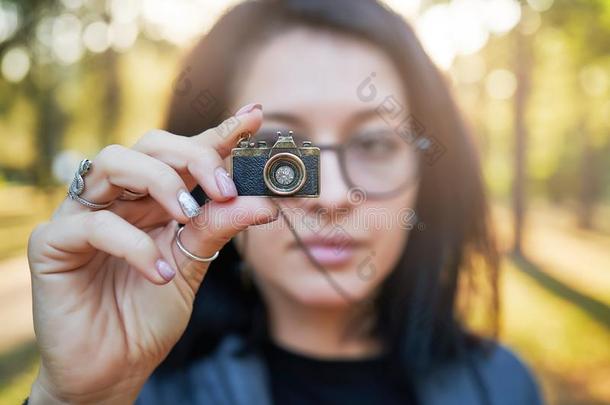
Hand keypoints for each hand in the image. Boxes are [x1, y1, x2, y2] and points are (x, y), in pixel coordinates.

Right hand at [27, 104, 275, 403]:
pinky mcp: (53, 244)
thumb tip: (263, 200)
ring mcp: (82, 215)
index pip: (185, 155)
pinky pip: (93, 224)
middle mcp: (117, 198)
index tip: (255, 116)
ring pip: (113, 162)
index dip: (219, 133)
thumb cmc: (149, 314)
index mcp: (151, 200)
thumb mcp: (193, 267)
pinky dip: (134, 244)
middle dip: (192, 157)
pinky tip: (161, 274)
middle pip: (148, 145)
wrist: (113, 369)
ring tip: (190, 216)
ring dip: (160, 182)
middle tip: (224, 188)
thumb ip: (219, 230)